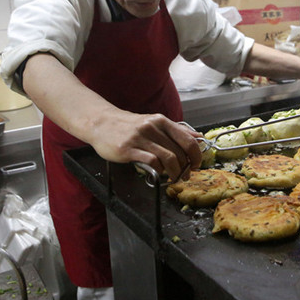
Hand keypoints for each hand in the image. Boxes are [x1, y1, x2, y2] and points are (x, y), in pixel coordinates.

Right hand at [88, 111, 202, 181]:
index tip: (196, 164)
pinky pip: (151, 161)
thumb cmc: (128, 126)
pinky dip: (159, 170)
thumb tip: (198, 138)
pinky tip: (158, 173)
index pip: (187, 139)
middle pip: (179, 152)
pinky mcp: (128, 149)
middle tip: (185, 175)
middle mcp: (152, 127)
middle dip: (186, 167)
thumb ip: (175, 130)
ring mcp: (140, 138)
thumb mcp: (154, 123)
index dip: (196, 155)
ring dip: (175, 172)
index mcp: (161, 121)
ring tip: (174, 177)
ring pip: (168, 158)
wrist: (101, 122)